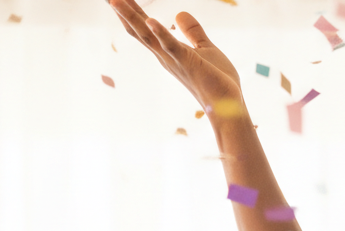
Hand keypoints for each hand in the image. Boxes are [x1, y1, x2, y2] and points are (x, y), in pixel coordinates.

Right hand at [107, 0, 243, 116]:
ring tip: (116, 0)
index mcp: (168, 52)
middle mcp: (165, 56)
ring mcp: (174, 60)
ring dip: (132, 17)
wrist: (229, 105)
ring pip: (147, 36)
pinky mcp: (188, 63)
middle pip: (139, 30)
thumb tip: (179, 13)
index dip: (132, 12)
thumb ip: (192, 32)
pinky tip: (151, 20)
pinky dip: (161, 33)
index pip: (144, 28)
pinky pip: (172, 46)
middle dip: (123, 12)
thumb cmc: (218, 81)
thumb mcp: (205, 49)